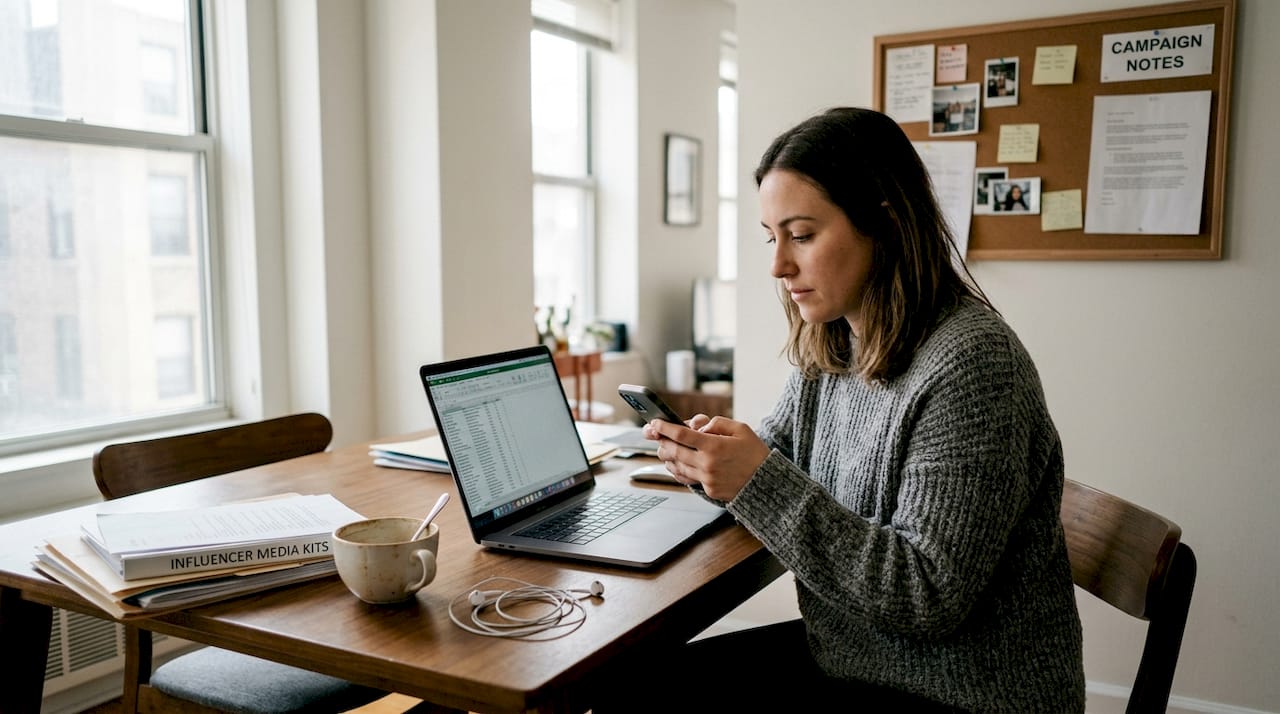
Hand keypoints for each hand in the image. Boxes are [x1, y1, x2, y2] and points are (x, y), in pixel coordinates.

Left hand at [643, 416, 770, 501]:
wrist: (767, 482)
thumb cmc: (755, 453)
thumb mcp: (741, 429)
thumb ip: (717, 424)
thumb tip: (698, 428)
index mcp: (714, 446)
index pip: (681, 435)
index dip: (664, 428)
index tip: (655, 423)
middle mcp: (707, 464)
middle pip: (674, 451)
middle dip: (661, 441)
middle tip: (654, 434)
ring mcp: (707, 479)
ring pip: (677, 466)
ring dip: (667, 456)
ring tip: (664, 448)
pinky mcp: (709, 490)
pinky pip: (687, 478)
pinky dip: (677, 470)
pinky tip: (675, 464)